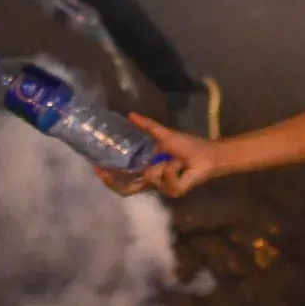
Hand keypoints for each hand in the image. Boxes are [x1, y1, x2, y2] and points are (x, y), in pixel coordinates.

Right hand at [91, 113, 223, 198]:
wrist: (207, 155)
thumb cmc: (187, 145)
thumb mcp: (163, 134)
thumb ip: (147, 126)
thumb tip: (130, 114)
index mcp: (147, 170)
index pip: (124, 178)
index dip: (110, 175)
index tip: (97, 167)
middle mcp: (152, 181)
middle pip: (127, 188)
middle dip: (113, 180)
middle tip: (103, 172)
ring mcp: (162, 188)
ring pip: (149, 179)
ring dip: (162, 166)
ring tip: (174, 160)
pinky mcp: (174, 191)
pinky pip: (165, 180)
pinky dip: (172, 169)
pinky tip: (180, 165)